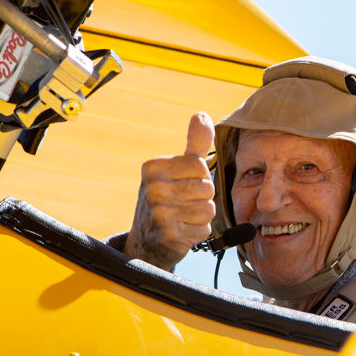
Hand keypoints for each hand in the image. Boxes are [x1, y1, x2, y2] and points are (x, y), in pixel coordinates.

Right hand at [123, 112, 215, 270]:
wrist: (147, 241)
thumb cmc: (166, 199)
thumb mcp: (177, 168)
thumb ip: (194, 143)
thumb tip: (202, 115)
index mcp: (152, 167)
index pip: (200, 165)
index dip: (199, 177)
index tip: (182, 185)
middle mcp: (152, 188)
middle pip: (207, 188)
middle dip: (202, 198)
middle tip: (182, 204)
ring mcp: (158, 212)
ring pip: (209, 208)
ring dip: (202, 215)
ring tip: (183, 217)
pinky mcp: (169, 235)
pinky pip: (204, 228)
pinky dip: (198, 231)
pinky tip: (182, 230)